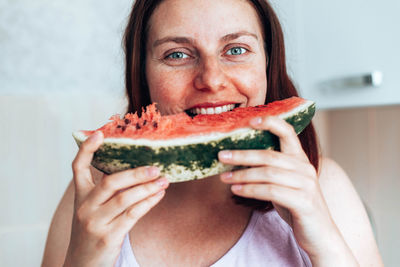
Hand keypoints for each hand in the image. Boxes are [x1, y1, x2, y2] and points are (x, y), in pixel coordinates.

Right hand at [65, 131, 168, 266]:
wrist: (82, 265)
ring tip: (164, 180)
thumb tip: (132, 171)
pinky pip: (133, 215)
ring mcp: (96, 223)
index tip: (99, 133)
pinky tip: (159, 195)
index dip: (87, 149)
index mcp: (80, 197)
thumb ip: (104, 192)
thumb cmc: (92, 232)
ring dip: (148, 187)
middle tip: (156, 167)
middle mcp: (85, 208)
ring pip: (125, 198)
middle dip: (135, 173)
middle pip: (110, 182)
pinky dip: (148, 202)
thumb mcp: (91, 210)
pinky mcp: (108, 237)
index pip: (78, 167)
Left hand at [218, 116, 352, 263]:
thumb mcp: (284, 184)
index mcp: (300, 159)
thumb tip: (238, 160)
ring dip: (242, 175)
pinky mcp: (304, 202)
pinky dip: (250, 190)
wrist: (321, 235)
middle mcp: (305, 168)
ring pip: (267, 173)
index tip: (250, 119)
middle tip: (221, 155)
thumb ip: (269, 170)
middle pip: (269, 155)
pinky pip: (271, 191)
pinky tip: (236, 190)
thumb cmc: (297, 207)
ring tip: (224, 177)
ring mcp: (306, 185)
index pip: (288, 132)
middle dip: (242, 155)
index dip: (271, 122)